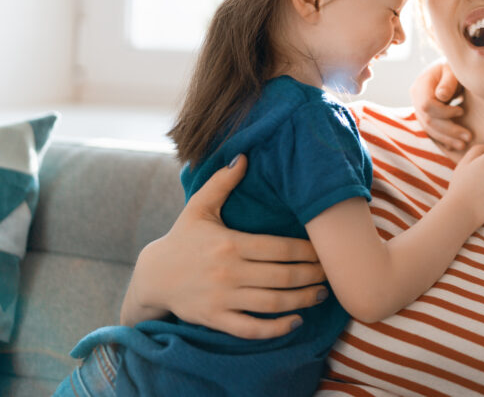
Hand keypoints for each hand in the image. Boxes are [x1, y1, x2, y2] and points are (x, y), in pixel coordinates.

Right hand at [123, 155, 328, 339]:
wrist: (152, 276)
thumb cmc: (182, 238)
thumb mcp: (199, 207)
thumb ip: (222, 182)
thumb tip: (243, 156)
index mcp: (230, 243)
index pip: (280, 248)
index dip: (308, 251)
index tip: (325, 251)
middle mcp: (228, 272)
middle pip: (283, 276)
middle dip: (312, 275)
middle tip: (331, 273)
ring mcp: (222, 298)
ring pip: (272, 303)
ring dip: (302, 300)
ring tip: (321, 293)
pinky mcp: (215, 319)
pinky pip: (251, 329)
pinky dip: (276, 329)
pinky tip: (296, 321)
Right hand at [410, 59, 470, 150]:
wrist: (448, 69)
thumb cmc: (453, 68)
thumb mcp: (452, 69)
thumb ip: (448, 82)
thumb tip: (441, 96)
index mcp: (421, 85)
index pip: (427, 105)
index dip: (444, 112)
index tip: (462, 111)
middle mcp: (415, 98)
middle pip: (429, 120)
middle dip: (449, 130)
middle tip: (468, 137)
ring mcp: (418, 108)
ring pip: (429, 129)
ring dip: (447, 139)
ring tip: (464, 145)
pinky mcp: (425, 116)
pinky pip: (431, 130)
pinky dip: (443, 139)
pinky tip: (454, 145)